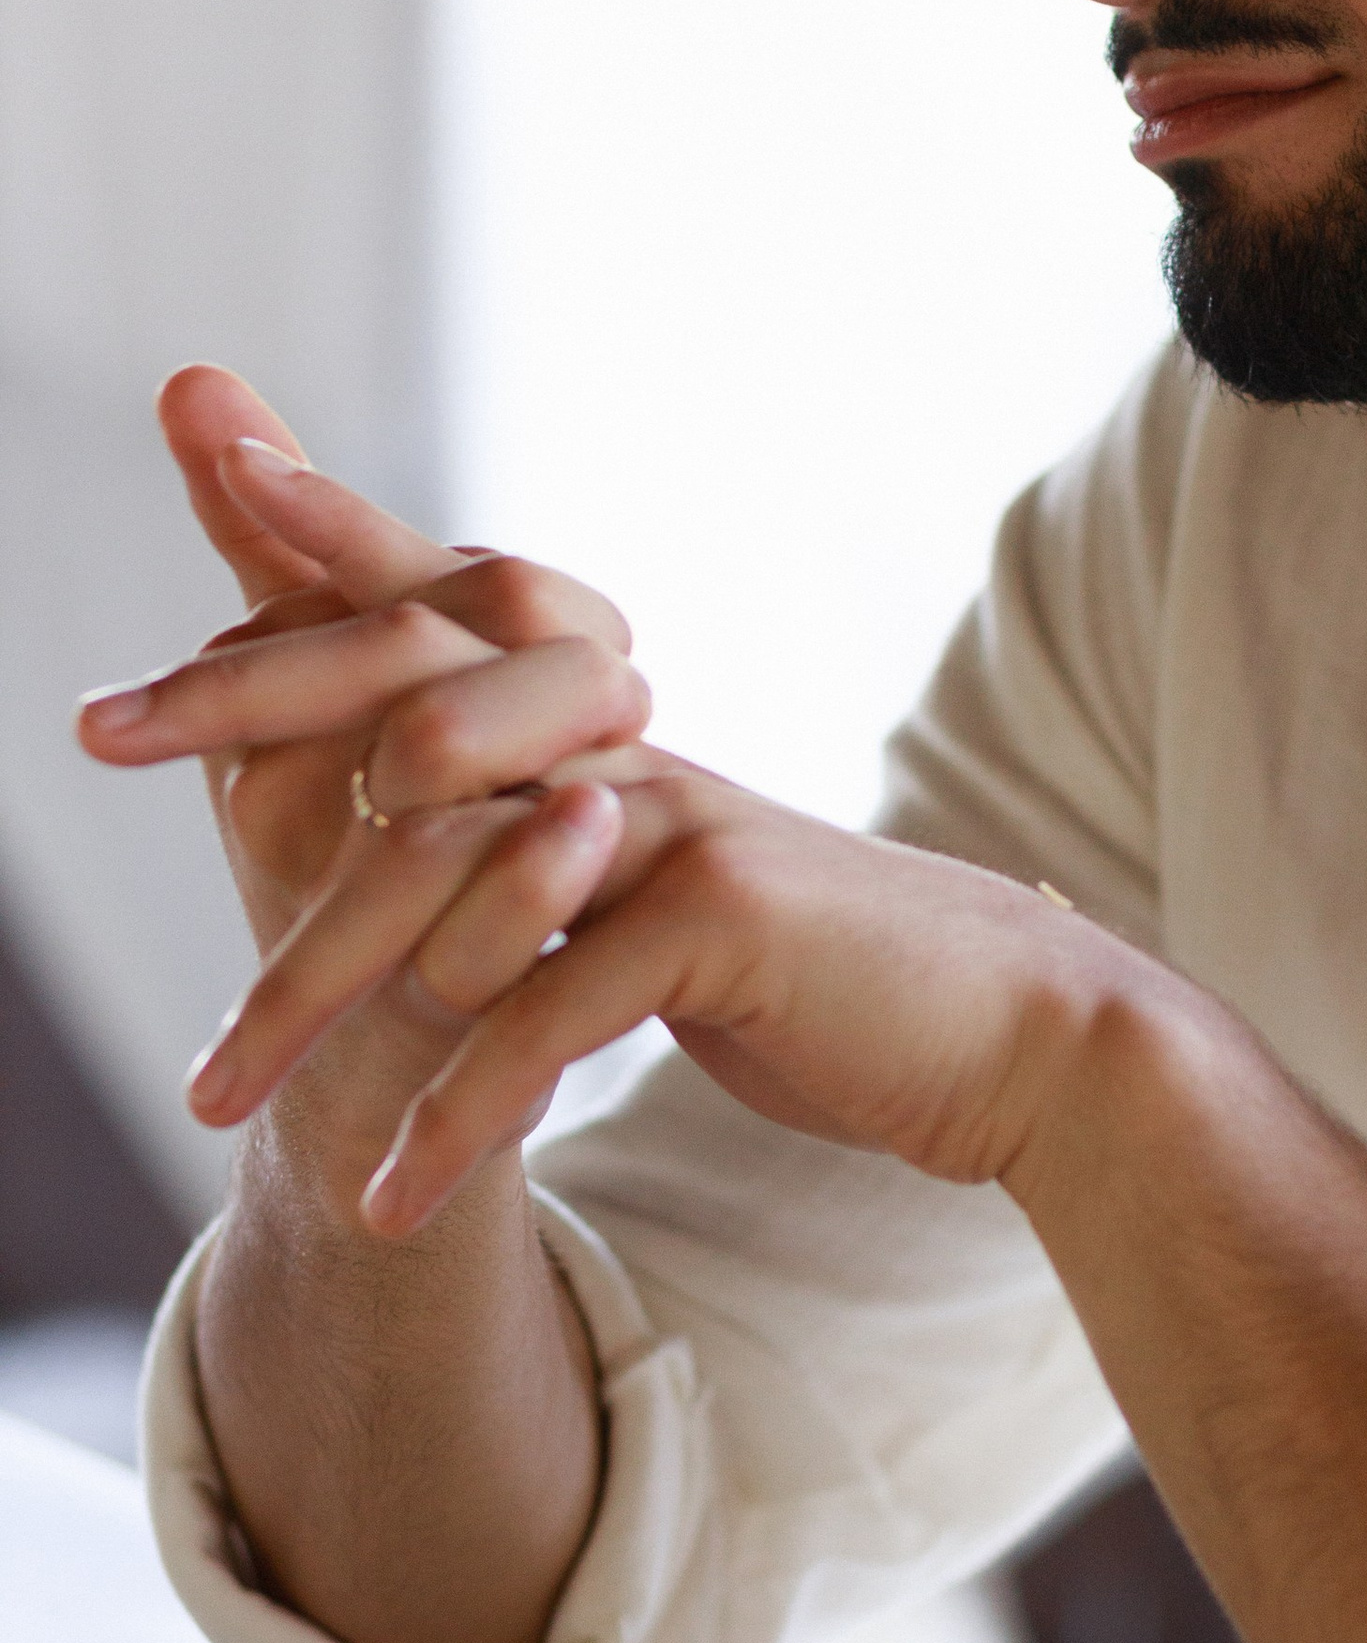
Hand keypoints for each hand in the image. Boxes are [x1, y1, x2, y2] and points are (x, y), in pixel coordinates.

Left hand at [81, 369, 1115, 1235]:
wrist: (1000, 1031)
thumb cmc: (804, 969)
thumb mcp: (648, 884)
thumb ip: (533, 842)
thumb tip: (407, 809)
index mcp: (599, 726)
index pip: (434, 604)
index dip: (322, 530)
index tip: (208, 449)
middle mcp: (623, 743)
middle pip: (399, 704)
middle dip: (241, 705)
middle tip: (90, 723)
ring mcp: (671, 818)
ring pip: (446, 889)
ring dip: (312, 1000)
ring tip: (215, 1100)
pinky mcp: (721, 919)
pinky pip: (545, 1017)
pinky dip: (459, 1115)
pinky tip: (390, 1194)